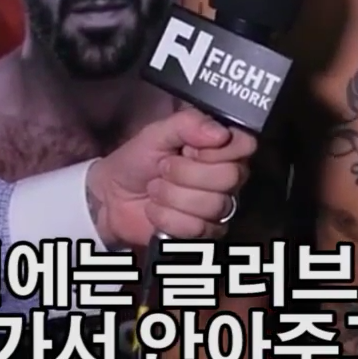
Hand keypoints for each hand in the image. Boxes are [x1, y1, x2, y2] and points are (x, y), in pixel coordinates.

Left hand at [85, 108, 255, 248]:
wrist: (112, 195)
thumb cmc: (138, 160)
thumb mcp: (156, 132)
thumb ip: (187, 124)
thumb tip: (220, 133)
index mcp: (220, 148)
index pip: (245, 145)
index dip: (215, 149)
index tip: (188, 148)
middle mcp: (227, 177)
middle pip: (229, 177)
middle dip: (185, 173)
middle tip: (163, 169)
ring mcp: (218, 208)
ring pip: (212, 205)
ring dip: (171, 195)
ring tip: (156, 189)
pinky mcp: (204, 234)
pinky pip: (195, 228)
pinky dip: (165, 217)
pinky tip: (155, 210)